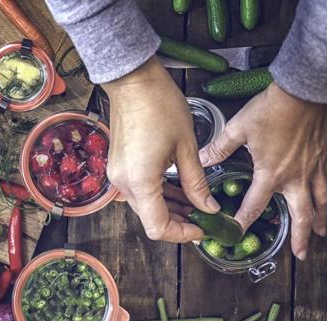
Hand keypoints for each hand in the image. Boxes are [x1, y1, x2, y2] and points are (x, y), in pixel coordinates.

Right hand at [102, 57, 219, 242]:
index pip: (158, 227)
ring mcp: (118, 175)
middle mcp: (124, 184)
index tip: (203, 228)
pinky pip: (139, 190)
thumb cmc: (159, 106)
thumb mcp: (186, 147)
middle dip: (179, 222)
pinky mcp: (118, 166)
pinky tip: (178, 188)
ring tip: (196, 201)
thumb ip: (196, 183)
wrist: (133, 81)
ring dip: (169, 208)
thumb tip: (208, 207)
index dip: (182, 234)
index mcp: (141, 182)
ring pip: (145, 206)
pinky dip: (158, 195)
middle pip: (150, 219)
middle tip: (205, 215)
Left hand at [199, 83, 326, 259]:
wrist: (304, 91)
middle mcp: (296, 177)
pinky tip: (326, 198)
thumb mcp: (238, 129)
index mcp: (271, 174)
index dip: (244, 221)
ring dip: (320, 220)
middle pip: (301, 215)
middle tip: (301, 254)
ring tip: (321, 234)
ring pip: (321, 202)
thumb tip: (201, 158)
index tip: (237, 233)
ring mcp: (314, 168)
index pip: (255, 206)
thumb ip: (219, 148)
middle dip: (301, 237)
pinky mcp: (326, 156)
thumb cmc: (271, 110)